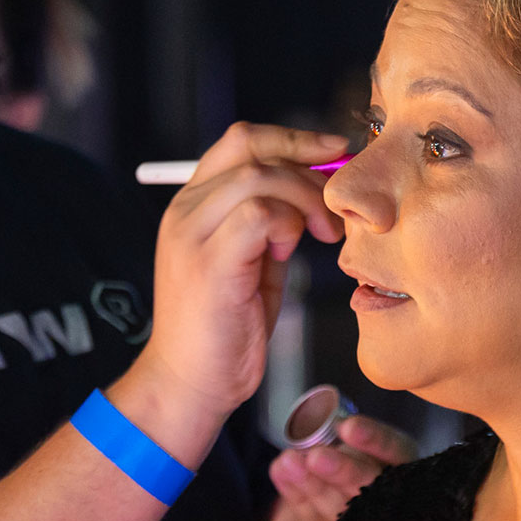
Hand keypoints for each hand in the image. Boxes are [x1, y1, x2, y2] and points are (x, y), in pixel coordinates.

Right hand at [122, 124, 346, 457]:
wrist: (189, 382)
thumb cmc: (224, 328)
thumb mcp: (249, 261)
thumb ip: (271, 223)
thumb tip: (318, 189)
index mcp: (192, 205)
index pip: (240, 140)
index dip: (292, 138)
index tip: (334, 153)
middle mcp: (185, 211)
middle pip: (251, 149)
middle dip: (307, 165)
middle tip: (335, 206)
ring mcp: (191, 235)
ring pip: (258, 178)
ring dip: (304, 199)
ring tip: (322, 235)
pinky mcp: (208, 264)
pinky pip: (257, 215)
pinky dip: (287, 225)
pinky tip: (293, 252)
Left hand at [262, 415, 416, 520]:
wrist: (313, 511)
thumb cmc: (336, 467)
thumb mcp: (341, 446)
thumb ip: (332, 439)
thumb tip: (316, 438)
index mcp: (401, 467)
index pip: (395, 451)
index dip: (374, 440)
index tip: (348, 427)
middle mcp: (391, 502)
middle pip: (372, 488)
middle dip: (344, 472)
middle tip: (316, 456)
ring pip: (340, 511)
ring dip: (312, 485)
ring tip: (288, 461)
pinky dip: (296, 496)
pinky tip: (281, 471)